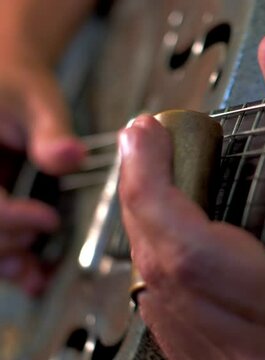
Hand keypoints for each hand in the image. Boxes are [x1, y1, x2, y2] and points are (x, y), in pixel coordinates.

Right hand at [0, 27, 84, 293]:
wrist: (6, 75)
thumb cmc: (17, 82)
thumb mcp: (37, 100)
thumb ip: (51, 132)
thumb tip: (69, 157)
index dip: (9, 217)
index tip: (48, 221)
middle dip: (4, 244)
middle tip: (41, 245)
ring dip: (2, 258)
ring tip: (34, 275)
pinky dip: (6, 250)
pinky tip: (29, 270)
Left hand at [120, 33, 264, 358]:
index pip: (194, 256)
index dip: (153, 190)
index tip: (147, 138)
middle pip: (164, 274)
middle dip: (143, 201)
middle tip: (151, 152)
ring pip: (156, 300)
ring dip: (149, 234)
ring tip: (164, 188)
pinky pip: (168, 323)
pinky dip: (162, 272)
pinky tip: (179, 241)